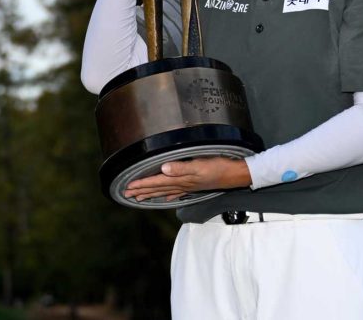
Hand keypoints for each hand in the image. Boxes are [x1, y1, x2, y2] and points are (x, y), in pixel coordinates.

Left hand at [123, 157, 250, 201]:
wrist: (235, 174)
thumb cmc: (218, 167)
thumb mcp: (199, 165)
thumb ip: (181, 167)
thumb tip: (163, 168)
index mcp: (180, 178)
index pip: (156, 181)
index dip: (141, 184)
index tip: (127, 187)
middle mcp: (182, 184)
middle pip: (157, 188)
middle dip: (141, 191)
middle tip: (127, 194)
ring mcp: (188, 186)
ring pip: (164, 190)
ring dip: (151, 193)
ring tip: (139, 197)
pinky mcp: (194, 185)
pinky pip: (176, 192)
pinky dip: (168, 194)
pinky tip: (164, 197)